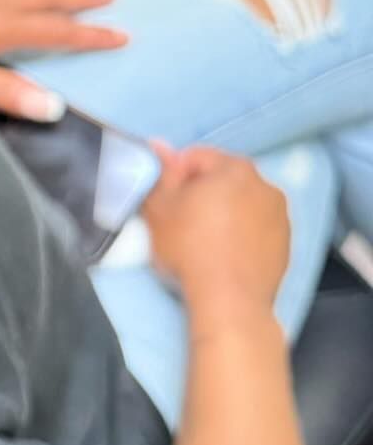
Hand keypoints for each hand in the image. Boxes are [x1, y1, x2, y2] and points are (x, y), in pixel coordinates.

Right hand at [143, 145, 290, 334]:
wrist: (230, 300)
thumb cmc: (189, 247)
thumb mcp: (160, 208)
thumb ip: (160, 172)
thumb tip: (159, 144)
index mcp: (234, 168)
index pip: (196, 156)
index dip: (174, 177)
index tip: (165, 202)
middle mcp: (264, 184)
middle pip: (222, 179)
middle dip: (201, 193)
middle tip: (181, 221)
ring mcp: (280, 215)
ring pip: (242, 204)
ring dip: (224, 213)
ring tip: (204, 241)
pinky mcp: (286, 244)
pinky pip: (257, 228)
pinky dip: (242, 234)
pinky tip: (225, 255)